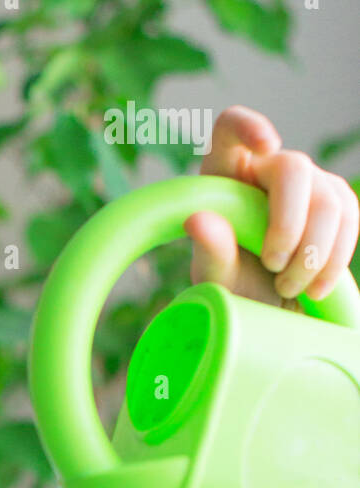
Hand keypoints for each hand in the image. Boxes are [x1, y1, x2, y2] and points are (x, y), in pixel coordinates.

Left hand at [185, 105, 358, 304]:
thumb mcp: (215, 277)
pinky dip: (333, 260)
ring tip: (286, 287)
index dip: (248, 126)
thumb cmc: (233, 286)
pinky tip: (314, 288)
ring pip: (328, 201)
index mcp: (224, 175)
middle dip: (288, 226)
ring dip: (311, 255)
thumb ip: (209, 251)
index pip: (230, 128)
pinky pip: (348, 219)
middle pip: (293, 169)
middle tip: (273, 267)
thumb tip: (197, 219)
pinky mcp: (336, 201)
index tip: (266, 146)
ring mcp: (307, 181)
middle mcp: (267, 168)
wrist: (267, 306)